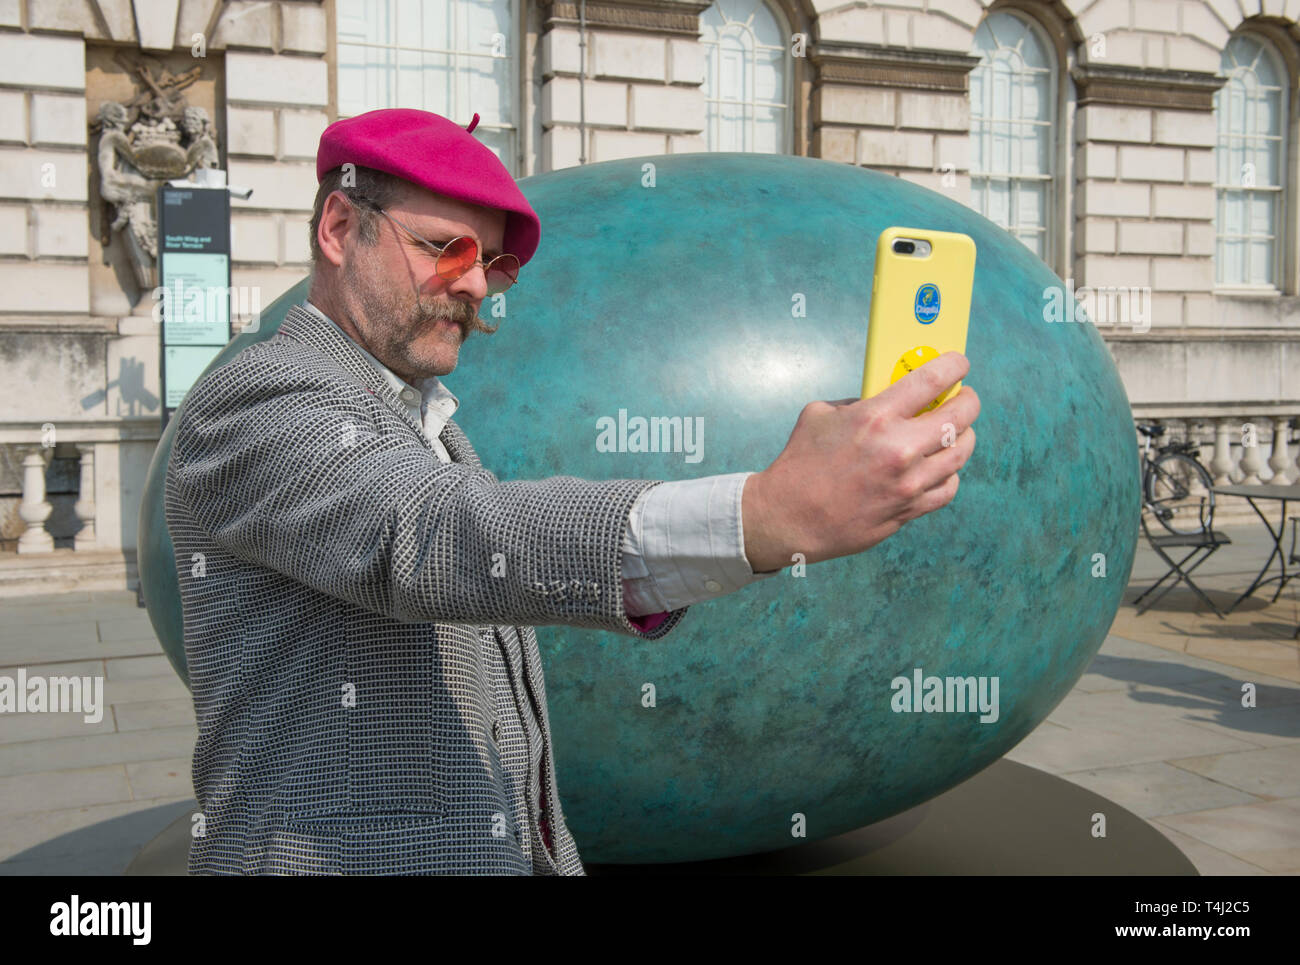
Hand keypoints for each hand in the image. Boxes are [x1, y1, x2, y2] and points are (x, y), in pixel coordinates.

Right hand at [742, 352, 979, 570]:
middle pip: (960, 416)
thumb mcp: (819, 415)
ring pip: (961, 452)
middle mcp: (899, 448)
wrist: (789, 517)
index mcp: (875, 417)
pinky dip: (950, 473)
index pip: (933, 379)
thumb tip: (884, 399)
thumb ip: (857, 402)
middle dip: (968, 400)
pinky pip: (948, 488)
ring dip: (965, 436)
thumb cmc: (800, 464)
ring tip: (958, 431)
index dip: (954, 365)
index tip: (959, 363)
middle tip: (964, 397)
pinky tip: (941, 466)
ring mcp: (908, 482)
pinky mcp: (909, 509)